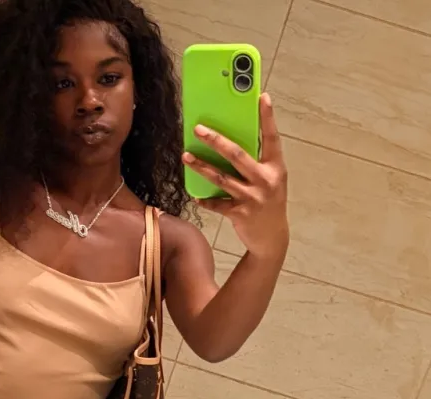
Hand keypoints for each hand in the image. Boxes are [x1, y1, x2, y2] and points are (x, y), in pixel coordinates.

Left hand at [183, 93, 288, 259]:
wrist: (272, 238)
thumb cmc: (269, 202)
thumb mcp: (271, 180)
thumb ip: (257, 162)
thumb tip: (232, 141)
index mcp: (276, 168)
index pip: (272, 138)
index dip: (268, 117)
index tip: (262, 97)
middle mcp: (265, 181)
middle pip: (237, 155)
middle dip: (216, 140)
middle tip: (199, 129)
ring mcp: (253, 198)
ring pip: (222, 178)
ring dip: (202, 167)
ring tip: (186, 156)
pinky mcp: (240, 214)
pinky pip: (217, 204)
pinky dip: (205, 200)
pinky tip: (194, 195)